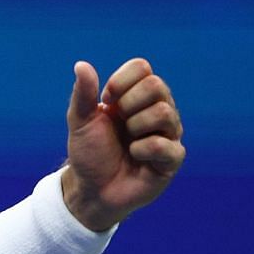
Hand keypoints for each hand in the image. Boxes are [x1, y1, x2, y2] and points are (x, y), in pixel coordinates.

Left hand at [61, 58, 184, 230]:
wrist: (91, 189)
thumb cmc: (89, 153)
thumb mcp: (80, 121)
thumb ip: (83, 94)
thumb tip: (81, 64)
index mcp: (137, 97)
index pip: (142, 68)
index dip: (120, 82)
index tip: (106, 102)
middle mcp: (158, 110)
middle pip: (156, 85)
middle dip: (128, 105)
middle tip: (119, 125)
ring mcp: (168, 133)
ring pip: (164, 112)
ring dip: (135, 127)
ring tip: (127, 142)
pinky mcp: (173, 158)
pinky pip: (164, 144)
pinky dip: (141, 150)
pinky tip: (135, 157)